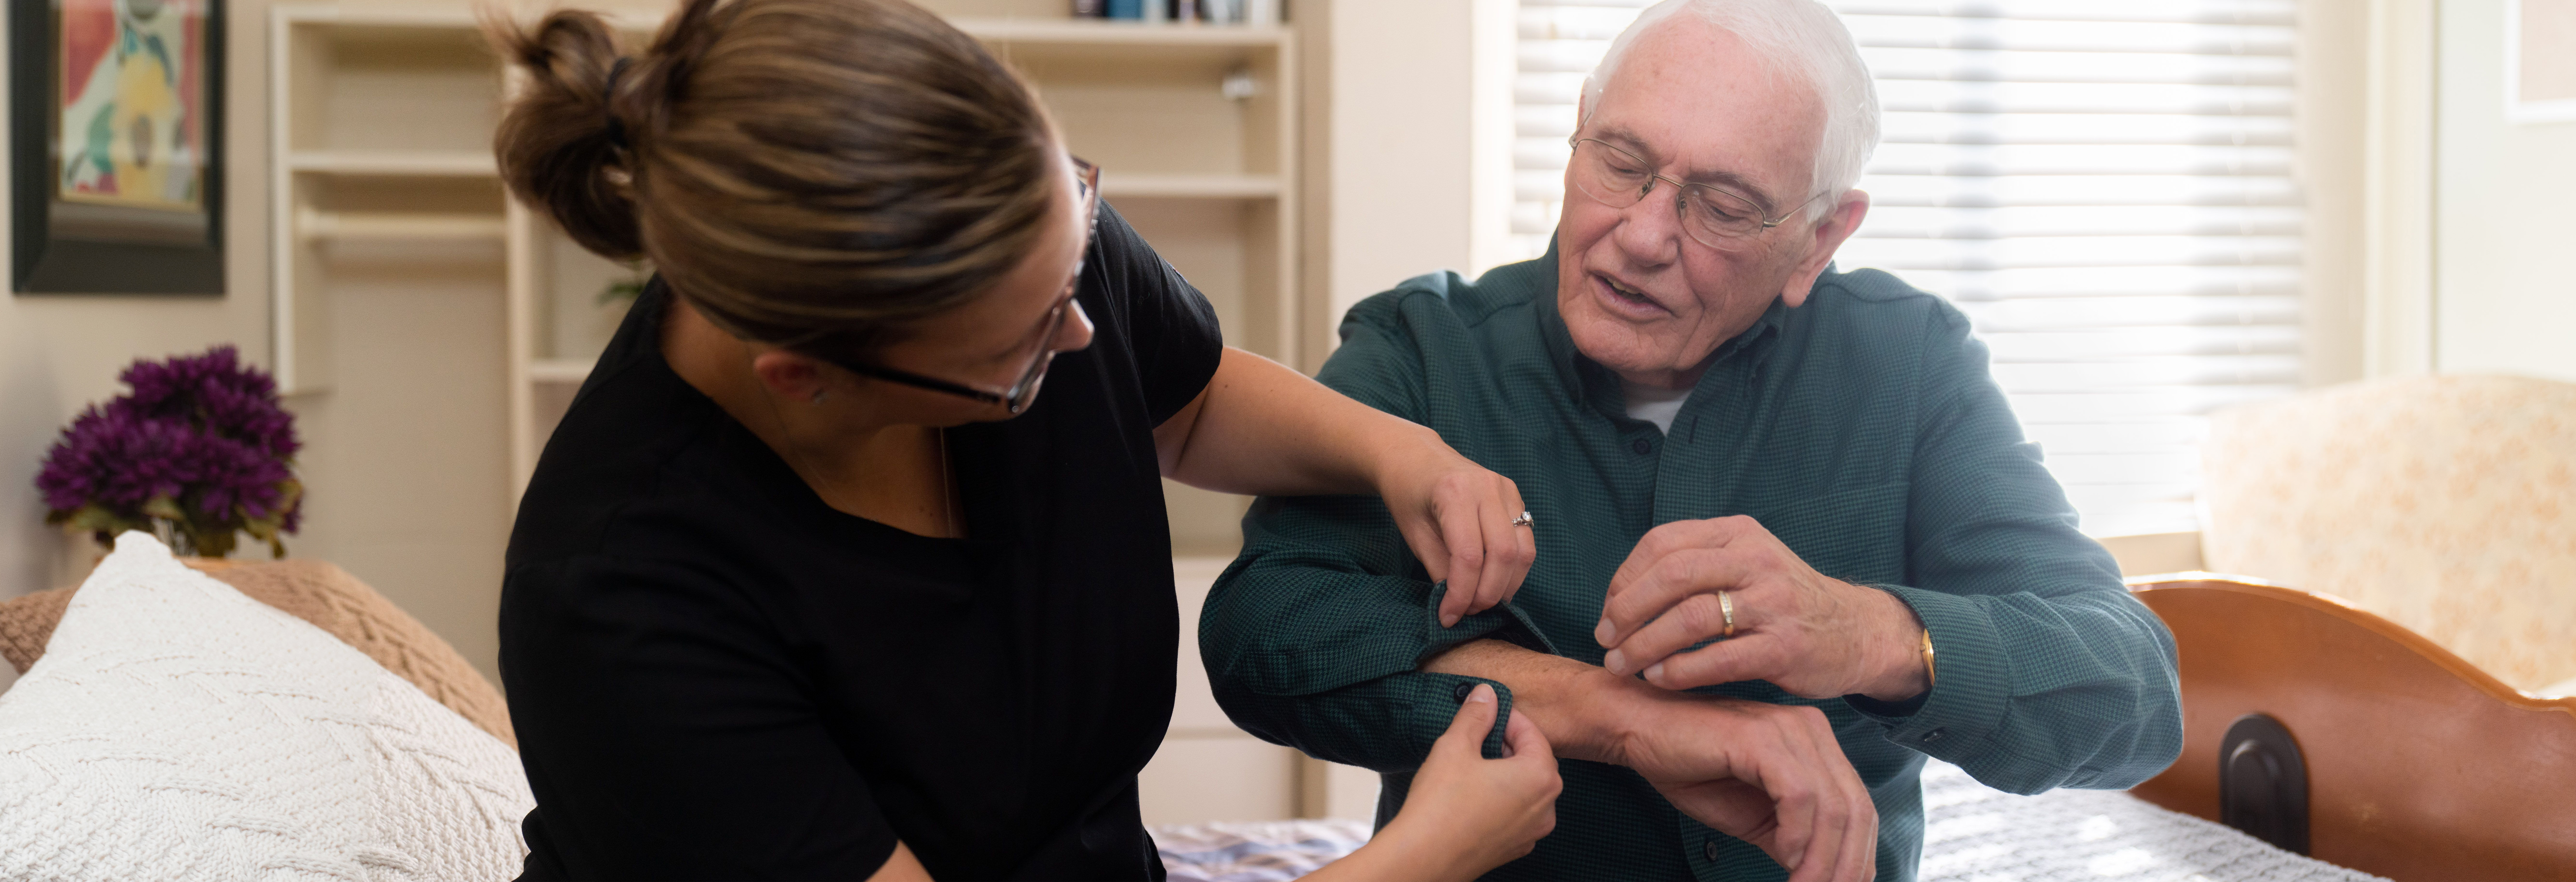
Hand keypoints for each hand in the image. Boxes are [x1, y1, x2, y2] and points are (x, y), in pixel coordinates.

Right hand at [1319, 684, 1559, 881]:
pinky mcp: (1514, 848)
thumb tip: (1485, 694)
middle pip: (1534, 762)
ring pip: (1526, 789)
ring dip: (1505, 772)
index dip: (1508, 717)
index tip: (1485, 711)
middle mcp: (1546, 807)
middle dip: (1508, 745)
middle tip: (1477, 736)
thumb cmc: (1441, 805)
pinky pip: (1515, 813)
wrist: (1423, 859)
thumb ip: (1475, 716)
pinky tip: (1471, 796)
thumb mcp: (1455, 747)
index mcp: (1540, 777)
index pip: (1533, 734)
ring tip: (1471, 766)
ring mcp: (1532, 832)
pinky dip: (1500, 799)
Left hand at [1375, 435, 1534, 626]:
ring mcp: (1506, 489)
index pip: (1469, 556)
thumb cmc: (1409, 495)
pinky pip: (1525, 541)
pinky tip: (1496, 582)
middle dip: (1488, 593)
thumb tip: (1460, 604)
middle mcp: (1487, 487)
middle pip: (1503, 554)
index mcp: (1455, 492)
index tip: (1449, 617)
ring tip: (1483, 602)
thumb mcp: (1414, 535)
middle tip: (1469, 612)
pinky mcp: (1515, 495)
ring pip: (1522, 550)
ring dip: (1507, 585)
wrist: (1416, 457)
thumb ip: (1440, 569)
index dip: (1462, 594)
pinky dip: (1514, 569)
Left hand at [1592, 516, 1926, 700]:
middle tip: (1605, 639)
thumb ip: (1695, 566)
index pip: (1662, 543)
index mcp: (1737, 533)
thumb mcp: (1745, 563)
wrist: (1855, 631)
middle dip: (1627, 610)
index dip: (1625, 578)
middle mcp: (1755, 560)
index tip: (1608, 610)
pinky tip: (1659, 680)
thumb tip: (1624, 591)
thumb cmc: (1783, 602)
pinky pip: (1718, 658)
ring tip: (1622, 665)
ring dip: (1645, 645)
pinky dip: (1680, 671)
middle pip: (1671, 575)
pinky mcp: (1783, 647)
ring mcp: (1772, 603)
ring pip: (1690, 617)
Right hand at [1611, 692, 1877, 881]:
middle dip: (1848, 866)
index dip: (1859, 858)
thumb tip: (1824, 874)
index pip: (1858, 808)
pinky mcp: (1762, 737)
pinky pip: (1798, 795)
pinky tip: (1785, 856)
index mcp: (1816, 744)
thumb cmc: (1691, 769)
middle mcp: (1811, 730)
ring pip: (1833, 807)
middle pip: (1857, 810)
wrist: (1637, 730)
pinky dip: (1797, 834)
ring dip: (1822, 860)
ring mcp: (1789, 730)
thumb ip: (1792, 839)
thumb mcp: (1755, 816)